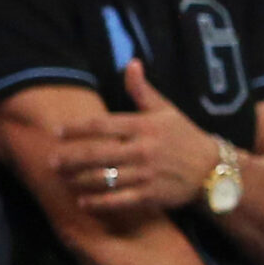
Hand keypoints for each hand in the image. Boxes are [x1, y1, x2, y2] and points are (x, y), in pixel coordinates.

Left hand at [53, 62, 220, 215]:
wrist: (212, 168)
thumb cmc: (184, 136)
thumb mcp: (166, 110)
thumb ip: (142, 91)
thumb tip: (131, 63)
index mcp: (144, 126)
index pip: (103, 125)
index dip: (77, 128)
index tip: (57, 132)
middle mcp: (143, 149)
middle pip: (97, 153)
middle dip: (70, 158)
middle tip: (51, 161)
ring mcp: (146, 174)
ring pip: (103, 178)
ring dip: (78, 180)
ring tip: (62, 180)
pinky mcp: (150, 195)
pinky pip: (118, 200)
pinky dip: (98, 202)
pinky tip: (83, 201)